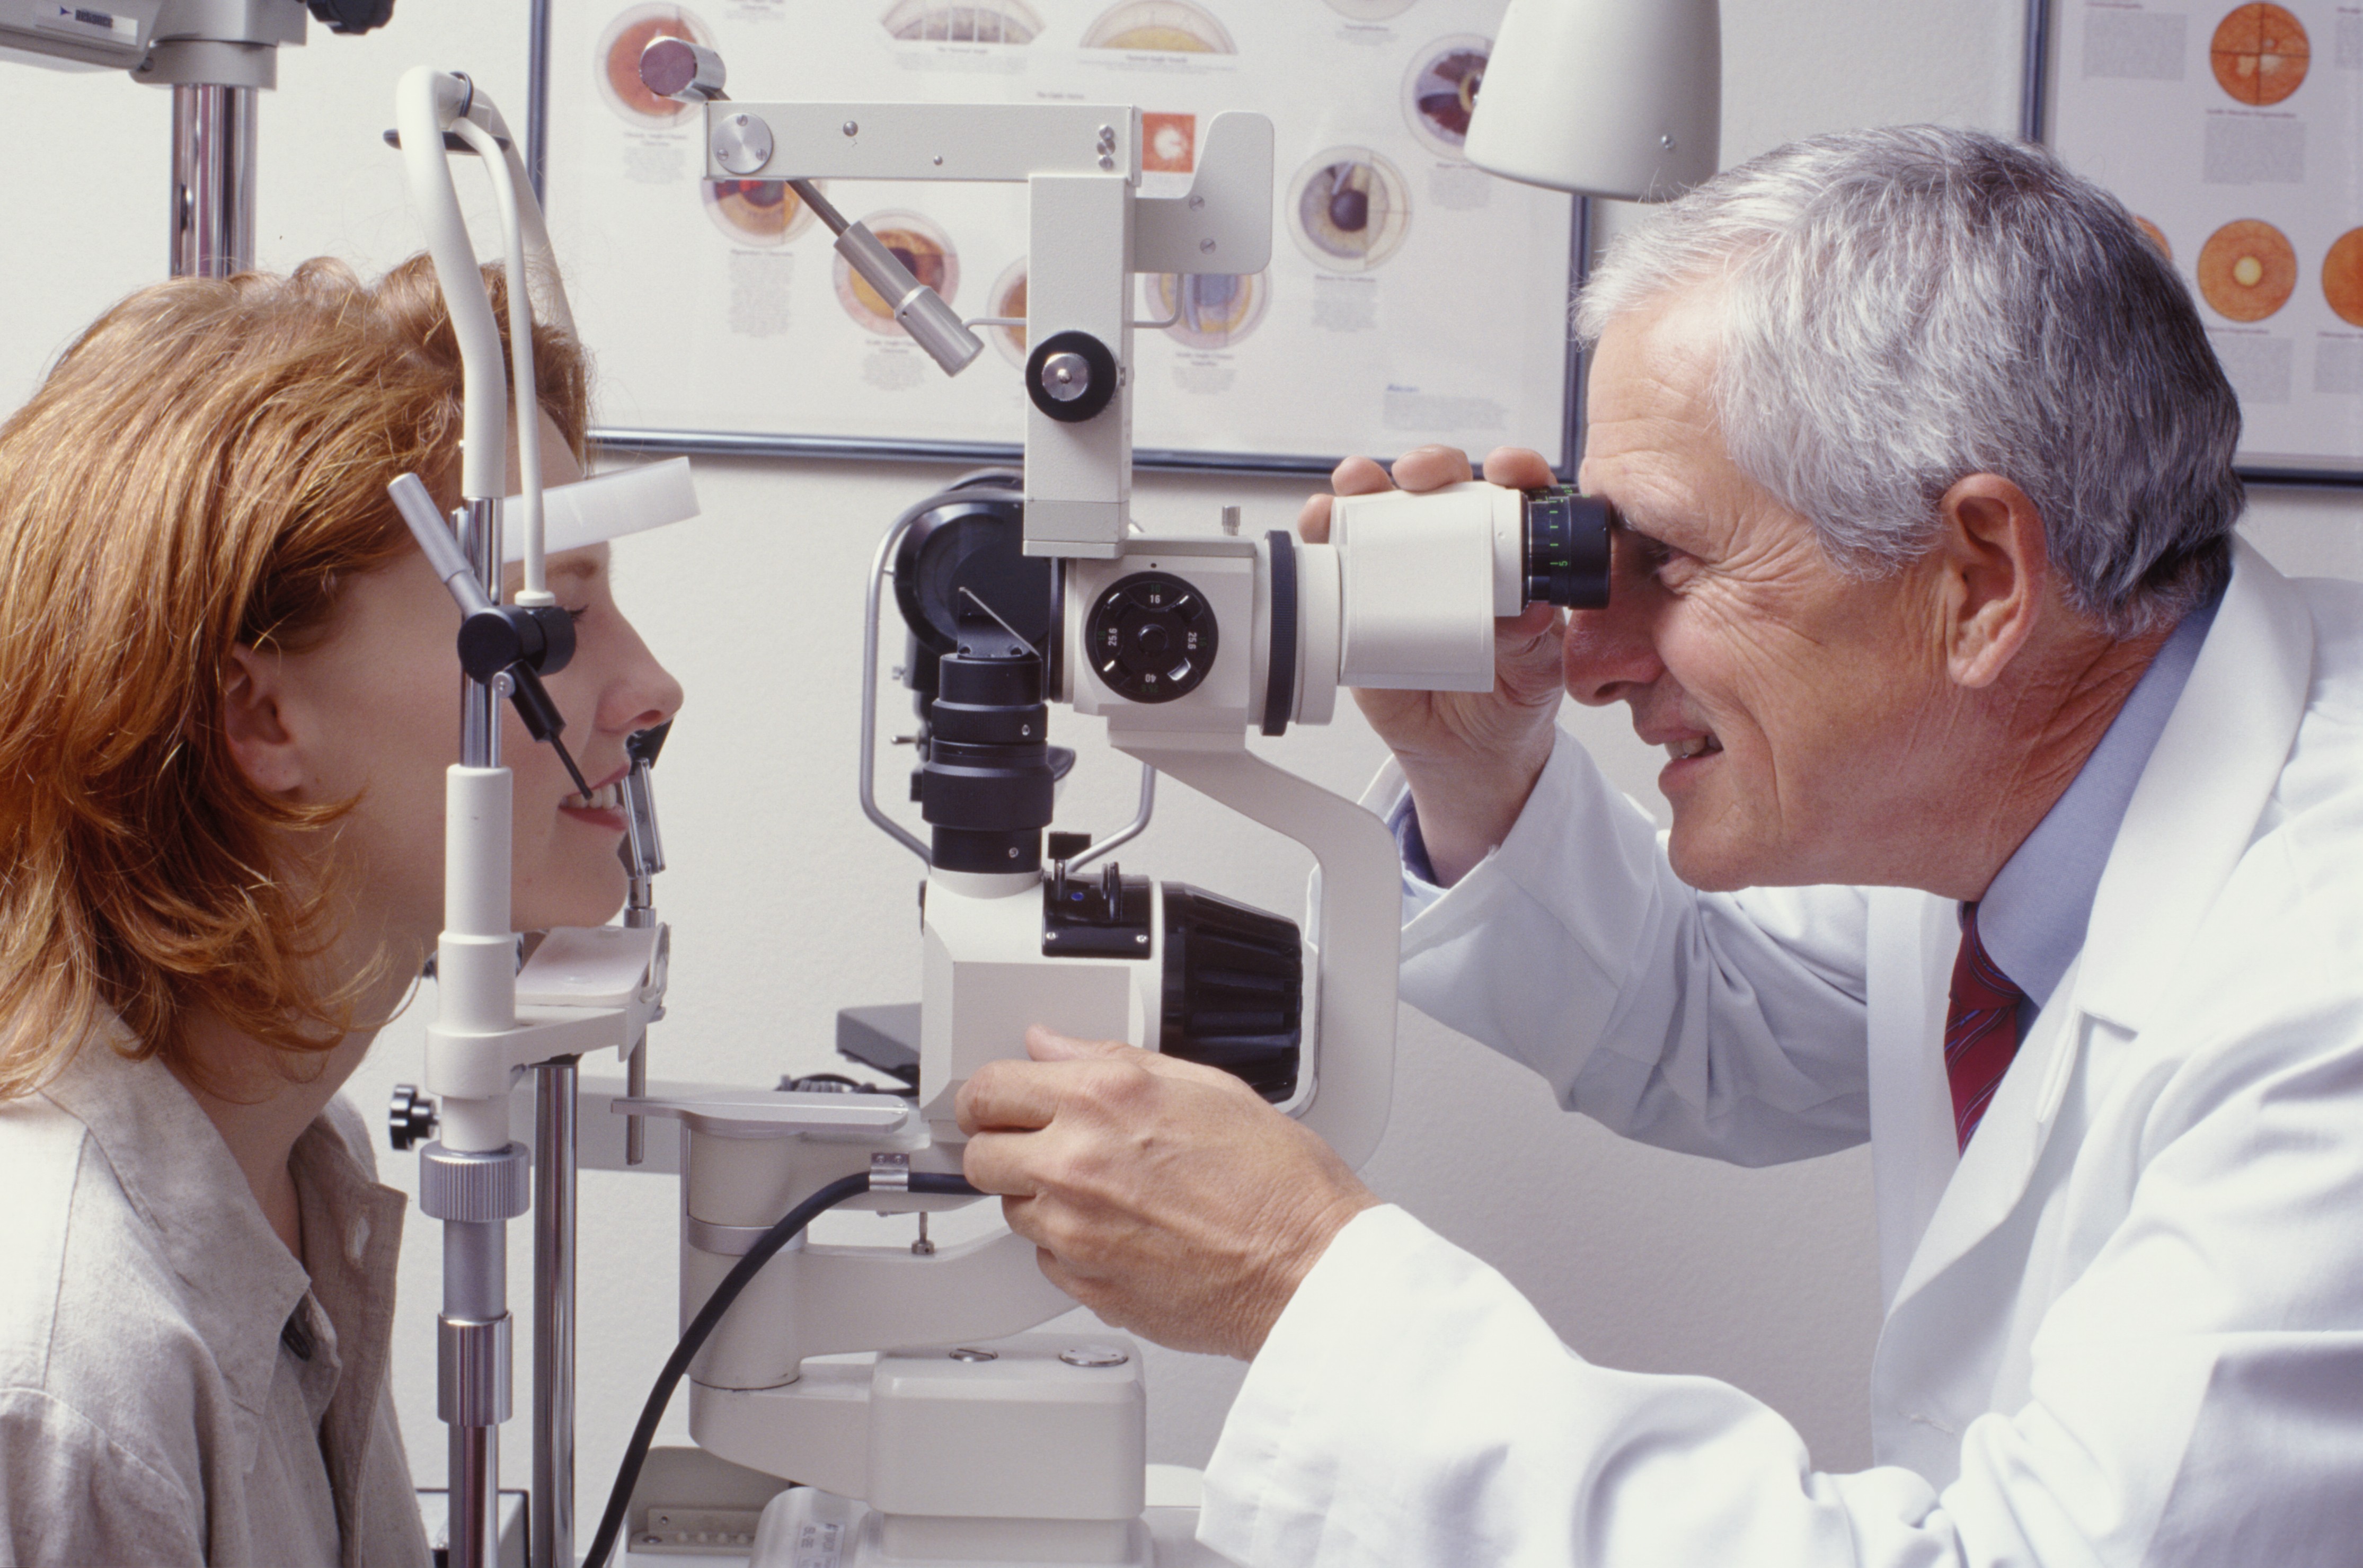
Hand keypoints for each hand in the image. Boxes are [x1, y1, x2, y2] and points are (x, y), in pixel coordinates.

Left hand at [958, 1027, 1378, 1359]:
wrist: (1308, 1269)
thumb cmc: (1278, 1182)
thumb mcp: (1206, 1085)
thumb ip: (1113, 1060)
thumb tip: (1056, 1046)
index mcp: (1102, 1101)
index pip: (990, 1088)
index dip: (988, 1095)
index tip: (996, 1102)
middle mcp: (1076, 1164)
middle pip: (980, 1155)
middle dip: (1002, 1146)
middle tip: (1037, 1145)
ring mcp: (1075, 1231)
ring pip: (1011, 1210)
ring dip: (1039, 1198)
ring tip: (1103, 1191)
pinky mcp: (1085, 1285)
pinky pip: (1045, 1259)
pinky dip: (1069, 1245)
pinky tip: (1120, 1231)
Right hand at [1299, 444, 1567, 882]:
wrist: (1467, 754)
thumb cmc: (1511, 698)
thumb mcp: (1536, 671)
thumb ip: (1534, 642)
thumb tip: (1529, 613)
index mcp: (1510, 556)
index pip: (1515, 495)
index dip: (1512, 469)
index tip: (1506, 470)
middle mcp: (1455, 550)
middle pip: (1439, 486)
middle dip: (1427, 467)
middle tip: (1420, 476)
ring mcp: (1404, 571)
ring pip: (1381, 509)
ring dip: (1365, 486)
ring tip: (1358, 486)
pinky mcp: (1361, 602)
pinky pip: (1339, 560)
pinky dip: (1324, 532)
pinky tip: (1321, 523)